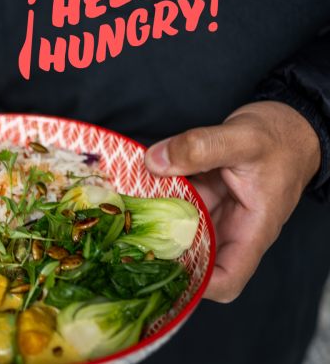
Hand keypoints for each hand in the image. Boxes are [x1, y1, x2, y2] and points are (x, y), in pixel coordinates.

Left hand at [144, 101, 320, 302]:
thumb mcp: (242, 138)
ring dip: (153, 226)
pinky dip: (156, 199)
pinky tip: (133, 189)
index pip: (228, 279)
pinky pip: (175, 205)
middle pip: (195, 260)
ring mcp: (215, 213)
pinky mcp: (203, 196)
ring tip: (122, 216)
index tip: (163, 271)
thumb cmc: (280, 138)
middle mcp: (231, 228)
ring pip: (179, 232)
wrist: (289, 125)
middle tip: (127, 242)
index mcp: (252, 230)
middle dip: (162, 257)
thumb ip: (200, 147)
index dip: (198, 285)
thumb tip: (155, 161)